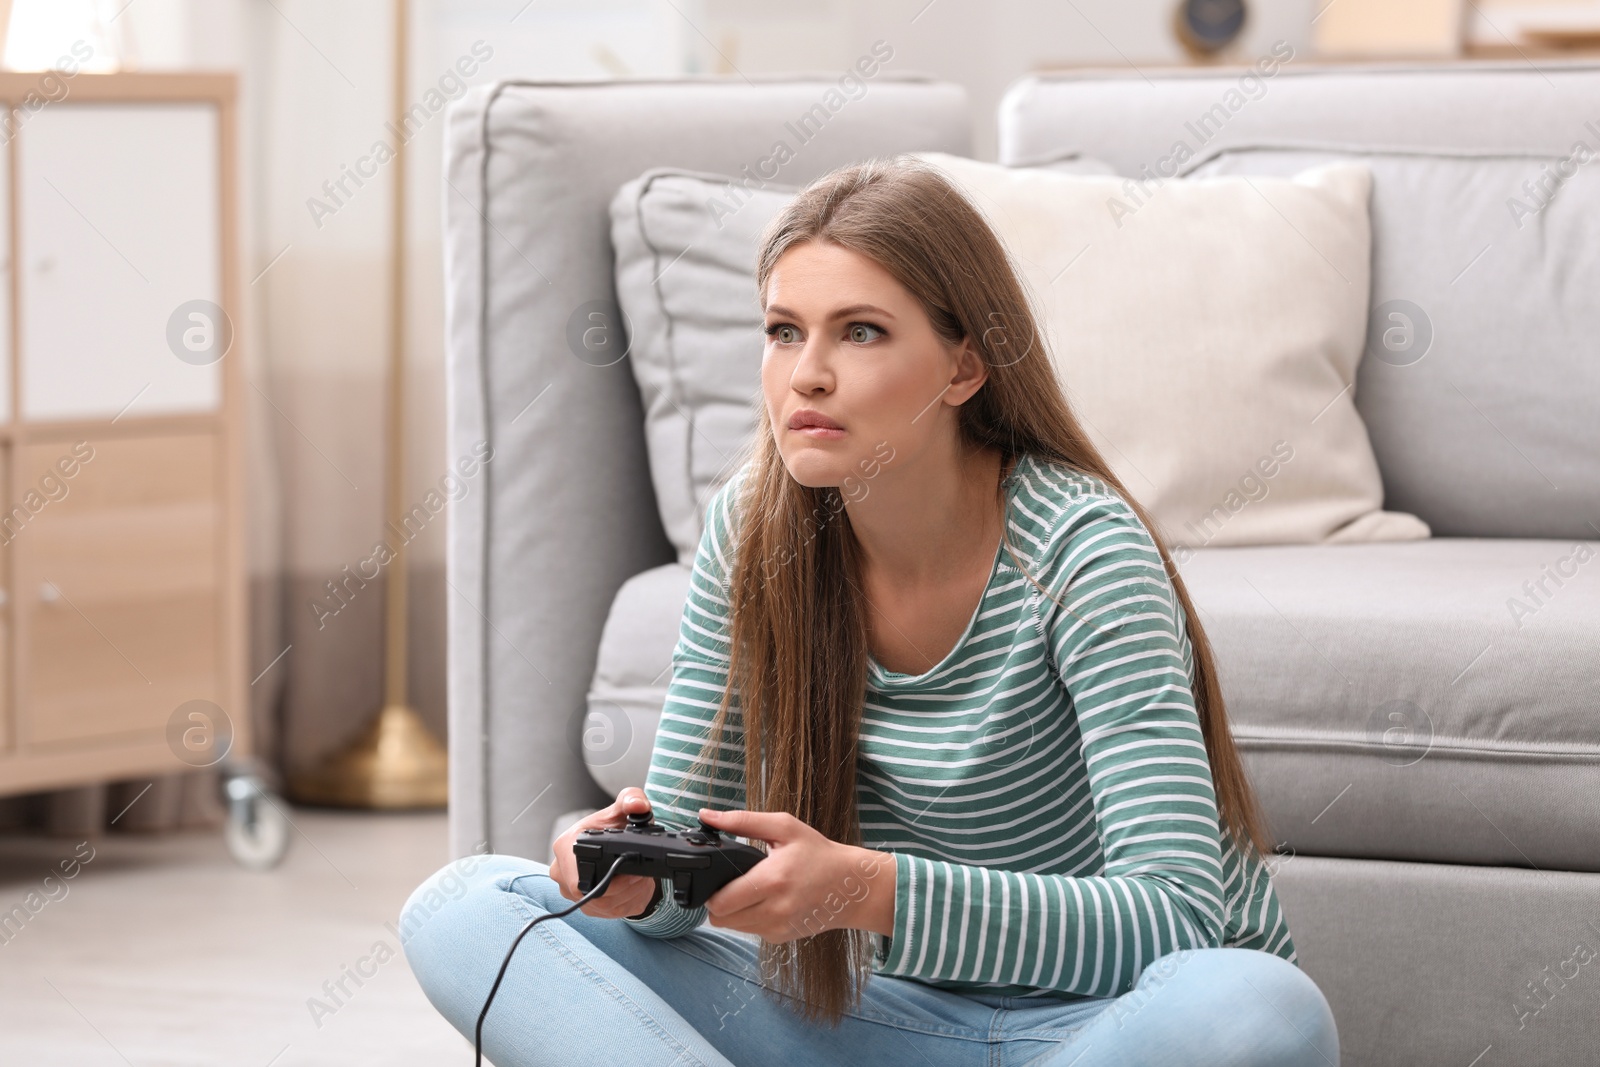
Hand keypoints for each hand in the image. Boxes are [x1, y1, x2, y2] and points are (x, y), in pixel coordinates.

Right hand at [549, 787, 661, 919]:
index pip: (579, 880)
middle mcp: (562, 874)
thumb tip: (638, 805)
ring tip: (642, 880)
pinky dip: (629, 903)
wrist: (615, 843)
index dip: (612, 881)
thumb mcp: (623, 809)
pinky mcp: (587, 906)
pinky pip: (610, 913)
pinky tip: (637, 889)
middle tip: (642, 876)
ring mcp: (573, 893)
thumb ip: (632, 799)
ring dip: (630, 896)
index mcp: (565, 847)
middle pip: (594, 897)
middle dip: (625, 889)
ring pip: (605, 908)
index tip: (635, 872)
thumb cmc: (614, 826)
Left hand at [695, 807, 895, 942]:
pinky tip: (765, 901)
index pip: (720, 902)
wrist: (851, 886)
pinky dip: (750, 919)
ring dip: (733, 912)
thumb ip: (742, 821)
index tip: (717, 877)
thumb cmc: (818, 853)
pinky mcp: (782, 937)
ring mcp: (778, 927)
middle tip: (730, 883)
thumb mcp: (784, 827)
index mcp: (772, 880)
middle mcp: (774, 910)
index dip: (711, 891)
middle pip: (721, 919)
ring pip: (734, 928)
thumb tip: (707, 816)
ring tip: (749, 890)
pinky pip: (751, 931)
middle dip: (718, 902)